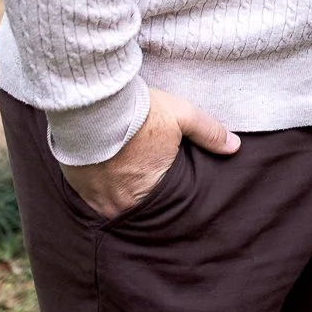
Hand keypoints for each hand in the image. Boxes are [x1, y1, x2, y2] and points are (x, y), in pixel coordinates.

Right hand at [61, 86, 239, 218]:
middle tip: (145, 184)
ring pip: (114, 205)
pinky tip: (104, 175)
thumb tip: (234, 147)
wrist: (92, 105)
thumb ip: (209, 133)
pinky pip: (91, 198)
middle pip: (138, 206)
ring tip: (125, 181)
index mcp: (151, 191)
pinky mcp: (77, 188)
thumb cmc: (140, 112)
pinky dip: (99, 189)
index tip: (167, 186)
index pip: (165, 204)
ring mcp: (97, 198)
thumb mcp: (182, 116)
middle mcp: (123, 204)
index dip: (166, 194)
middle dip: (143, 197)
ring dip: (120, 195)